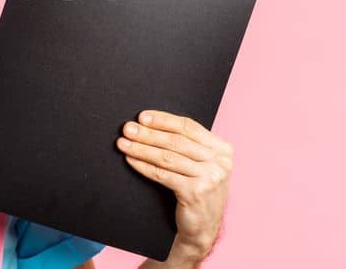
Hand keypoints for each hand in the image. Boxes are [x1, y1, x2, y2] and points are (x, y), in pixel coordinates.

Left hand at [116, 110, 231, 263]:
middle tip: (128, 128)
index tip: (142, 117)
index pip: (189, 127)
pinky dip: (144, 166)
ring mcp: (210, 177)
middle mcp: (220, 161)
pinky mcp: (196, 192)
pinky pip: (163, 174)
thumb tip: (150, 125)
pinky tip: (131, 160)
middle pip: (177, 141)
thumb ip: (188, 146)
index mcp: (222, 149)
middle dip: (149, 133)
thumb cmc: (197, 192)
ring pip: (168, 157)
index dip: (164, 120)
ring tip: (123, 143)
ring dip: (142, 149)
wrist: (202, 228)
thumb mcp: (201, 166)